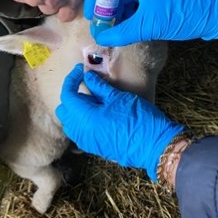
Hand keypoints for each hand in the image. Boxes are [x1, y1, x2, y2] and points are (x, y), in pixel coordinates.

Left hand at [55, 64, 185, 180]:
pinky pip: (79, 132)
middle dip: (71, 95)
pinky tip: (95, 113)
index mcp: (84, 117)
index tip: (80, 70)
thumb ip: (99, 87)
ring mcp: (86, 142)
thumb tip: (87, 76)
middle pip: (64, 110)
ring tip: (91, 99)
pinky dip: (81, 121)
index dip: (71, 79)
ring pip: (70, 123)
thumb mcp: (118, 97)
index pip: (67, 95)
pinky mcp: (94, 148)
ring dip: (75, 109)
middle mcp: (80, 131)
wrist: (153, 146)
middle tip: (84, 84)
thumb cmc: (137, 118)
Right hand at [84, 0, 217, 45]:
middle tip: (101, 26)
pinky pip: (136, 2)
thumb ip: (121, 32)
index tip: (91, 15)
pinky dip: (128, 15)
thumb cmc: (181, 14)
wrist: (216, 13)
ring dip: (116, 13)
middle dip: (104, 7)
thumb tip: (100, 38)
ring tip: (111, 31)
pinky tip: (125, 29)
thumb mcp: (148, 25)